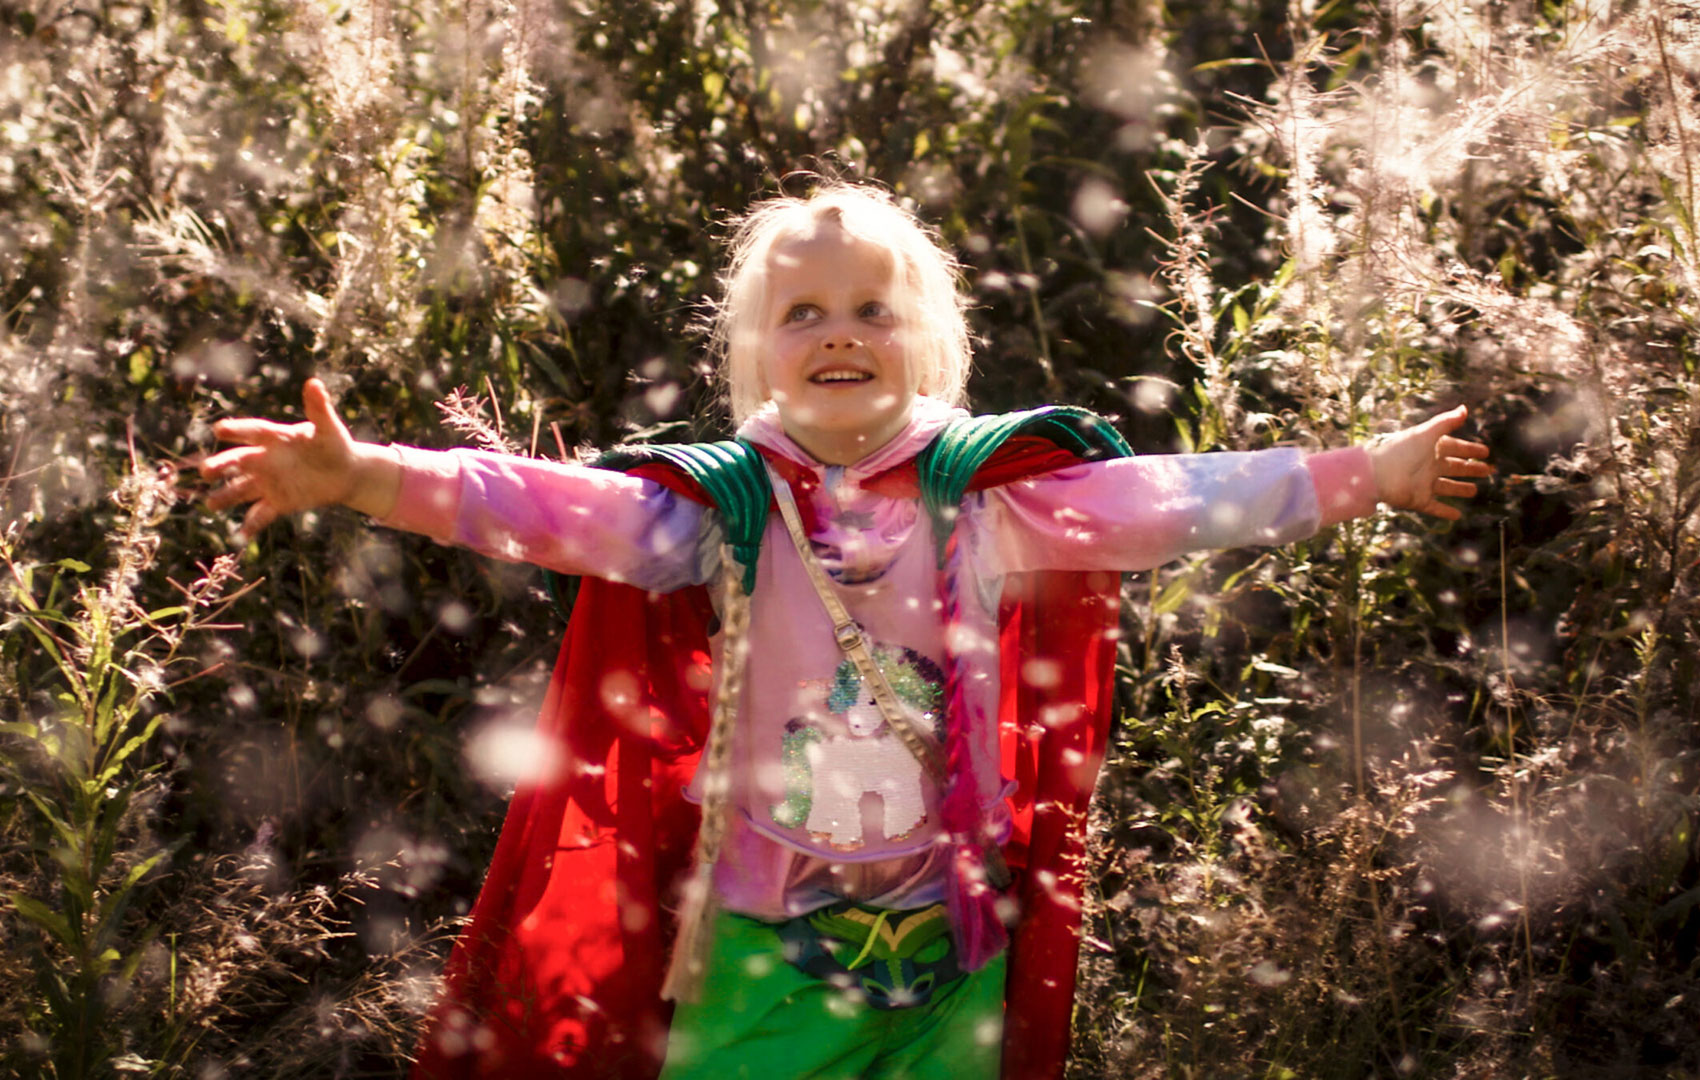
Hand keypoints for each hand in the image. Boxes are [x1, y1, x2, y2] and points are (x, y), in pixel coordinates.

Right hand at [201, 378, 398, 538]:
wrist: (346, 472)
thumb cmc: (335, 445)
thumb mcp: (329, 428)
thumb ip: (319, 409)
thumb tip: (314, 383)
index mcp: (275, 437)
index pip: (252, 431)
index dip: (237, 430)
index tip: (219, 430)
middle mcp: (264, 459)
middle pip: (238, 461)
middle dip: (221, 466)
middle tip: (206, 471)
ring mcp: (268, 481)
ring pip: (241, 489)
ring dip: (226, 497)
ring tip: (210, 505)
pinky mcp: (278, 502)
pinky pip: (261, 514)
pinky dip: (252, 524)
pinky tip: (243, 535)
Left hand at [1368, 405, 1493, 520]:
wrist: (1377, 475)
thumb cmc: (1401, 451)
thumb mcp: (1425, 433)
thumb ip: (1445, 422)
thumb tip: (1465, 408)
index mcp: (1429, 449)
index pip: (1454, 447)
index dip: (1469, 449)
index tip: (1486, 451)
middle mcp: (1427, 466)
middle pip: (1453, 467)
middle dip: (1470, 468)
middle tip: (1487, 470)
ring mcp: (1423, 484)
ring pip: (1446, 487)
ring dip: (1460, 489)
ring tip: (1474, 490)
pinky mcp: (1418, 500)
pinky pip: (1434, 507)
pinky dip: (1445, 512)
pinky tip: (1458, 516)